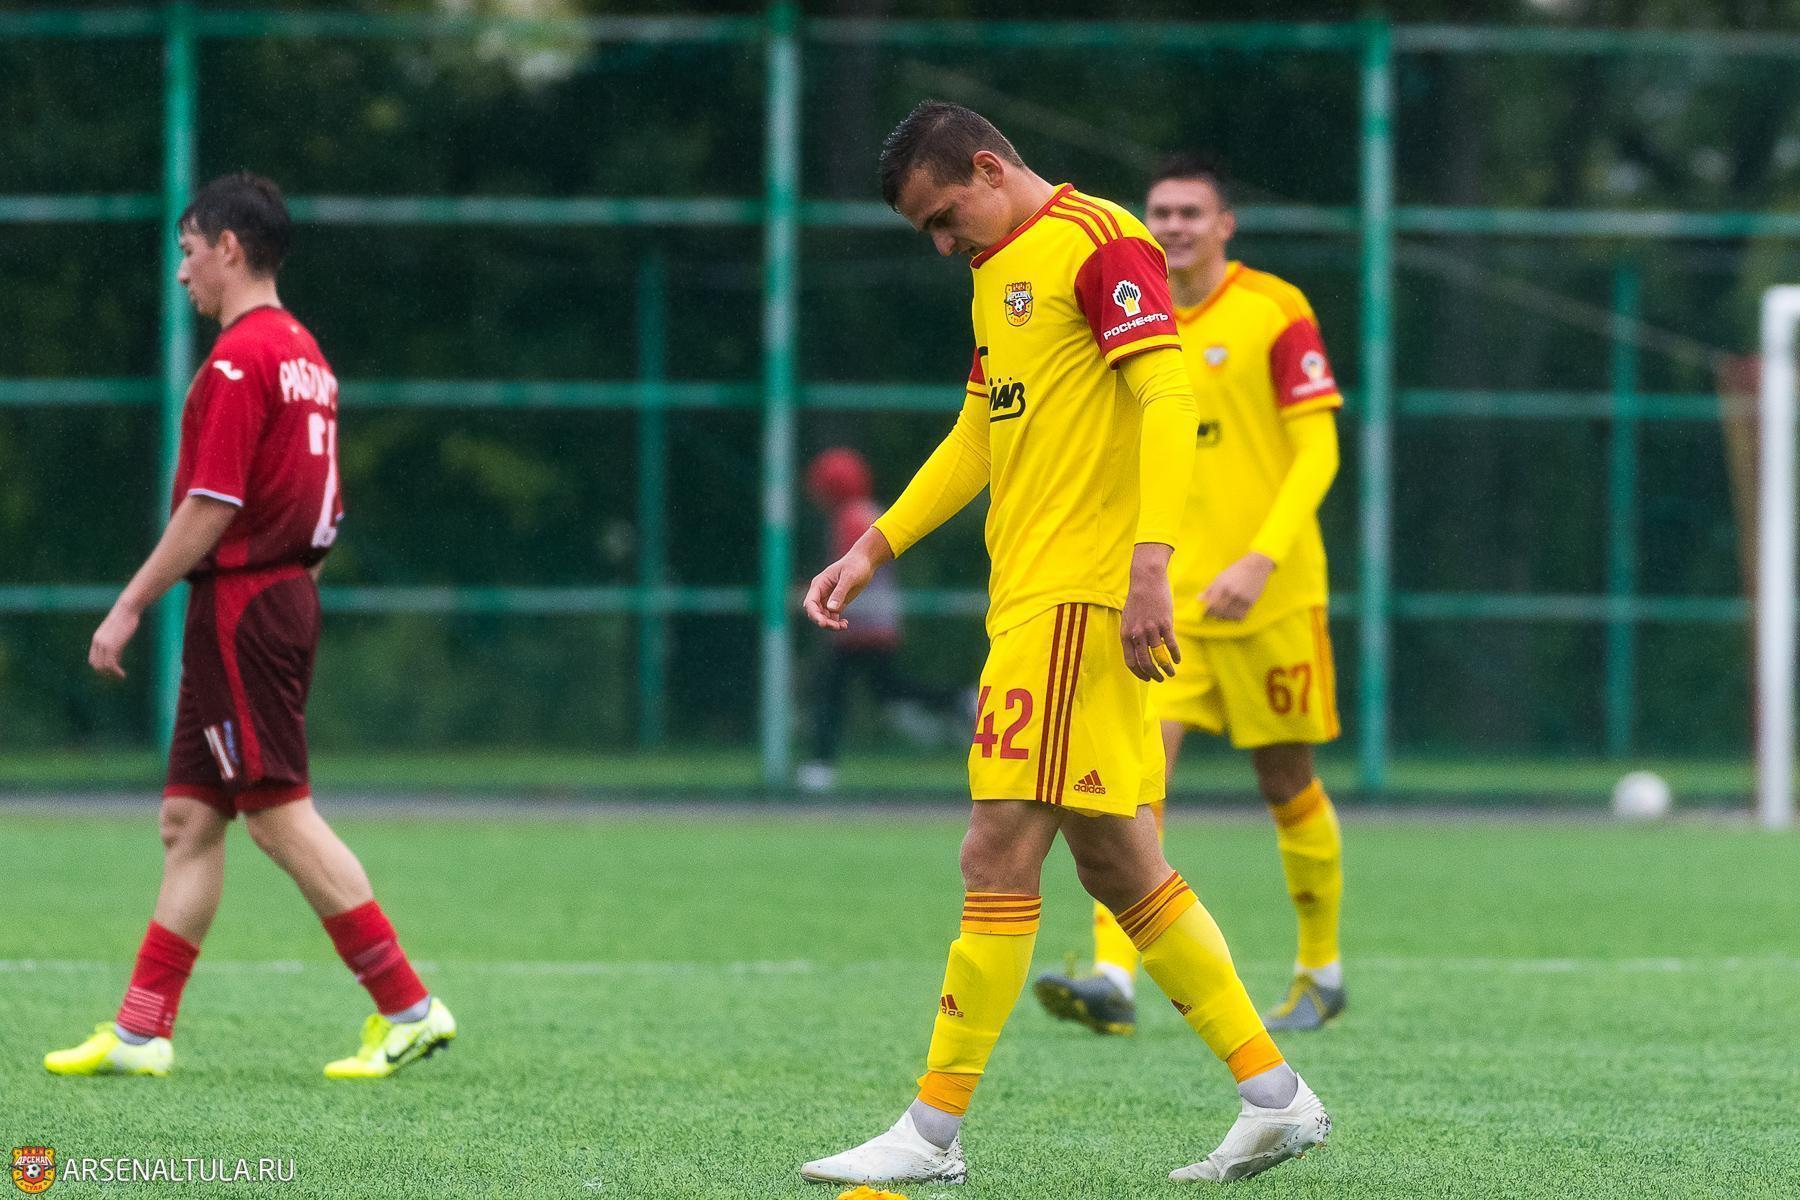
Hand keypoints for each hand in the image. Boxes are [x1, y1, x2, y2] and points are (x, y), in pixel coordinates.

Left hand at [89, 601, 142, 679]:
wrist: (127, 609)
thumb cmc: (126, 618)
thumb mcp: (118, 633)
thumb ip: (115, 646)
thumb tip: (116, 659)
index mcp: (97, 639)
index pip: (93, 660)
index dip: (101, 669)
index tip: (113, 671)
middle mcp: (98, 643)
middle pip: (96, 665)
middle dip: (106, 674)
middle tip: (118, 677)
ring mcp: (104, 644)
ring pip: (102, 667)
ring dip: (111, 675)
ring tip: (121, 677)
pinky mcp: (112, 646)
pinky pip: (110, 664)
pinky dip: (116, 672)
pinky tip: (123, 675)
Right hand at [802, 528, 893, 630]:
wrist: (865, 561)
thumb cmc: (856, 565)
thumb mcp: (849, 577)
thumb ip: (839, 592)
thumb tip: (831, 609)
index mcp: (819, 584)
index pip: (810, 603)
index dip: (814, 614)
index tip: (823, 623)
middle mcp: (821, 592)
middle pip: (815, 612)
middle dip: (823, 621)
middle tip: (836, 627)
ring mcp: (829, 598)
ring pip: (824, 616)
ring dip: (831, 624)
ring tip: (843, 626)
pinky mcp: (838, 602)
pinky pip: (833, 616)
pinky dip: (837, 622)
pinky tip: (845, 624)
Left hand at [1120, 543, 1179, 681]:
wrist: (1146, 580)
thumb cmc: (1138, 599)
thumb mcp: (1128, 618)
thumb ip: (1132, 634)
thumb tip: (1138, 651)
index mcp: (1126, 634)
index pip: (1130, 661)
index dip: (1139, 673)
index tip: (1146, 678)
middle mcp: (1137, 634)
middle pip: (1145, 663)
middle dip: (1153, 675)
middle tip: (1160, 679)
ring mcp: (1151, 629)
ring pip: (1159, 657)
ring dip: (1166, 668)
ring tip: (1171, 673)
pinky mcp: (1165, 623)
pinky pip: (1171, 645)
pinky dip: (1176, 655)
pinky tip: (1178, 659)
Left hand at [1201, 552, 1275, 622]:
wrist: (1256, 566)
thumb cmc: (1235, 571)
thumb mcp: (1220, 577)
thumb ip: (1209, 589)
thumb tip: (1199, 599)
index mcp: (1221, 585)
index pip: (1210, 604)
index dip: (1206, 611)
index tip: (1205, 612)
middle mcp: (1231, 592)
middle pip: (1219, 611)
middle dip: (1214, 614)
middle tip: (1214, 613)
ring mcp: (1241, 598)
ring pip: (1229, 615)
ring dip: (1224, 616)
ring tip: (1223, 612)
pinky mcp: (1251, 602)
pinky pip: (1240, 616)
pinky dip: (1235, 617)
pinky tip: (1233, 613)